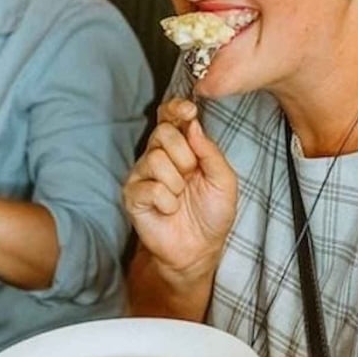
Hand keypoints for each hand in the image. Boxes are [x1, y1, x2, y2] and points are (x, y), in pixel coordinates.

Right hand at [122, 98, 237, 276]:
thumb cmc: (212, 213)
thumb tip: (193, 125)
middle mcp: (158, 155)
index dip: (176, 108)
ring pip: (155, 158)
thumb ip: (210, 152)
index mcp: (181, 146)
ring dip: (176, 183)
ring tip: (180, 197)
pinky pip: (150, 187)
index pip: (170, 116)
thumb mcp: (224, 180)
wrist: (200, 248)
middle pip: (163, 132)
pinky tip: (169, 210)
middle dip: (184, 155)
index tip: (189, 111)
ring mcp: (142, 174)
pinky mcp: (132, 195)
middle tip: (191, 177)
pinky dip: (167, 201)